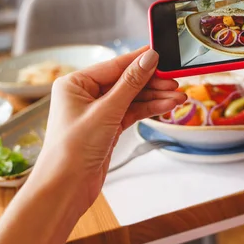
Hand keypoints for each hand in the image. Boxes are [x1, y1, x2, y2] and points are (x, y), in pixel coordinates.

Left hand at [32, 47, 185, 212]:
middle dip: (152, 83)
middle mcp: (84, 95)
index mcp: (75, 83)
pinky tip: (166, 106)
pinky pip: (131, 112)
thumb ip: (130, 83)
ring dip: (155, 97)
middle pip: (125, 81)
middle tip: (175, 81)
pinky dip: (148, 109)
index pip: (114, 65)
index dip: (140, 60)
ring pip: (131, 97)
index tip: (162, 54)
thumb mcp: (106, 111)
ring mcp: (97, 111)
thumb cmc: (72, 150)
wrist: (65, 188)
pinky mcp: (107, 127)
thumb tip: (148, 59)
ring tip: (178, 96)